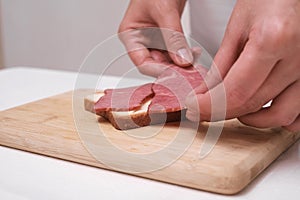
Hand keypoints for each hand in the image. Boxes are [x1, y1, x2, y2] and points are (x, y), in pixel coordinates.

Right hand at [118, 0, 192, 76]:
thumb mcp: (164, 10)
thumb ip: (173, 37)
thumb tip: (182, 60)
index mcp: (131, 34)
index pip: (142, 62)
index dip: (158, 70)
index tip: (175, 75)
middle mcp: (142, 39)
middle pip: (156, 63)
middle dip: (173, 68)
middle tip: (189, 72)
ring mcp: (154, 39)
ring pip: (168, 59)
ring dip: (182, 62)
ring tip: (195, 62)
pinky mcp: (167, 36)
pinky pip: (176, 50)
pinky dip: (185, 54)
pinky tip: (194, 53)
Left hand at [185, 0, 299, 130]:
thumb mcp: (237, 27)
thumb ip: (222, 64)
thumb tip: (204, 93)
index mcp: (273, 40)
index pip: (235, 91)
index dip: (209, 106)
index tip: (194, 107)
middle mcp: (298, 58)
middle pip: (252, 103)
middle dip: (221, 112)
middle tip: (203, 109)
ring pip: (279, 115)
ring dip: (250, 118)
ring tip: (232, 108)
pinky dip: (280, 118)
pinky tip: (263, 111)